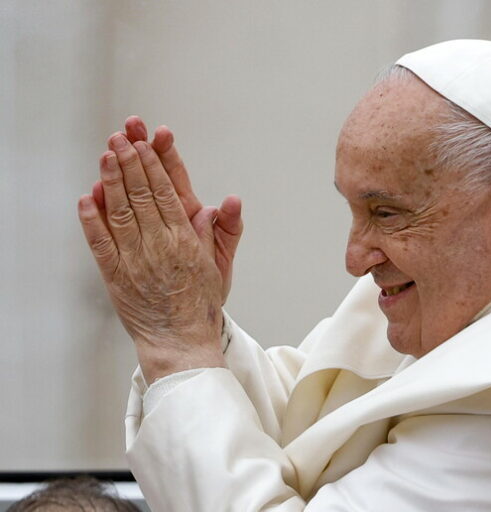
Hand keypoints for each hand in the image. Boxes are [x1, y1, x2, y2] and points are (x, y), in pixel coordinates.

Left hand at [79, 133, 225, 382]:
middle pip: (142, 194)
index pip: (167, 191)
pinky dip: (92, 218)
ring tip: (106, 155)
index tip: (145, 143)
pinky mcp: (115, 275)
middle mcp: (159, 244)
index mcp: (186, 239)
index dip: (154, 164)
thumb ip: (223, 231)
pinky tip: (87, 197)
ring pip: (120, 211)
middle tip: (121, 137)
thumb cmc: (201, 302)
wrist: (181, 339)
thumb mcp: (220, 264)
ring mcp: (135, 259)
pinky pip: (100, 241)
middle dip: (130, 162)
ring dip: (112, 180)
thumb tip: (227, 203)